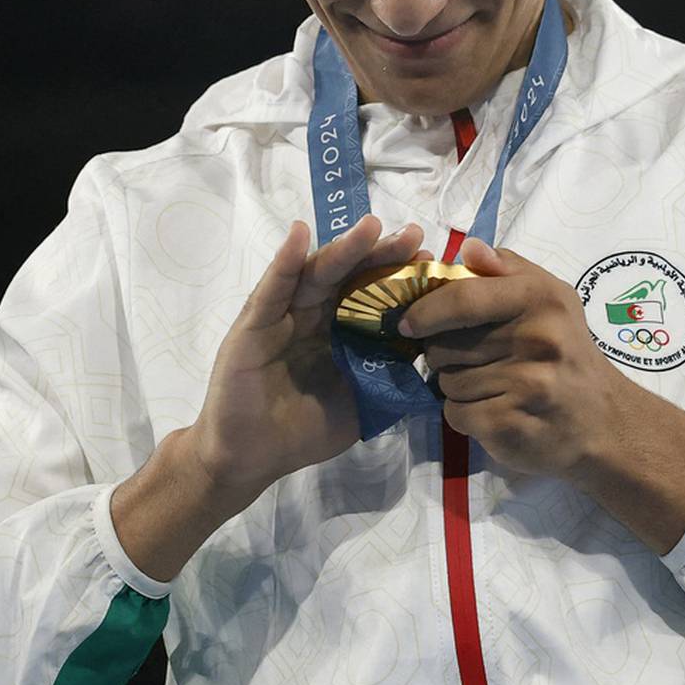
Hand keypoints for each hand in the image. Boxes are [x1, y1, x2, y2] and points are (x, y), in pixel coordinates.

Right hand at [188, 215, 423, 504]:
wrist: (249, 458)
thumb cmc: (303, 430)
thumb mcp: (359, 402)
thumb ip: (389, 376)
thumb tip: (435, 355)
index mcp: (340, 330)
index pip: (374, 294)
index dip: (401, 277)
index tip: (432, 260)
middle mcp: (314, 314)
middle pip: (350, 275)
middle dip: (382, 253)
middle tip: (414, 233)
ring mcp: (284, 314)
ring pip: (317, 273)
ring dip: (343, 248)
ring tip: (371, 226)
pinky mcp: (255, 323)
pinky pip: (272, 289)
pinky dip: (285, 260)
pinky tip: (299, 235)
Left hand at [397, 237, 632, 479]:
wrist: (605, 421)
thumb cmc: (569, 350)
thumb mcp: (551, 296)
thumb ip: (506, 268)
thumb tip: (467, 248)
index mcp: (540, 299)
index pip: (462, 298)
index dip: (425, 310)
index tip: (407, 322)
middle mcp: (536, 340)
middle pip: (444, 345)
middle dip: (444, 352)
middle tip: (470, 357)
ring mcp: (524, 387)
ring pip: (447, 383)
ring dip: (456, 385)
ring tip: (490, 384)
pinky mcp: (511, 426)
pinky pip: (456, 415)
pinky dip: (465, 415)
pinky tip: (493, 408)